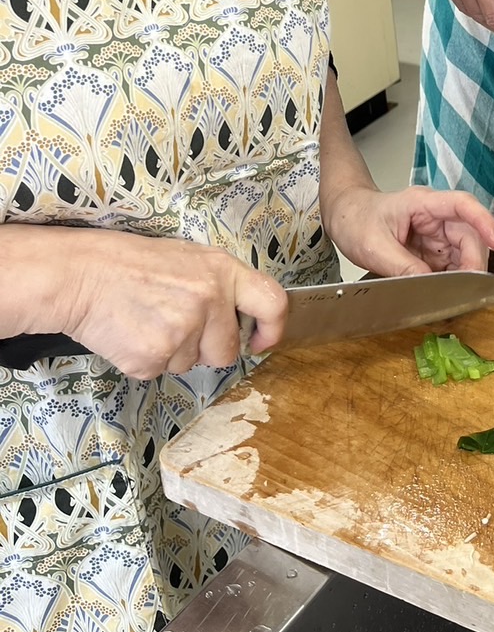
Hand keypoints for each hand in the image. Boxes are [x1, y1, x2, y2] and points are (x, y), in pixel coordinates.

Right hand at [59, 230, 287, 378]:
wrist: (82, 274)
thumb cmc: (134, 265)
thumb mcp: (190, 260)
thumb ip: (221, 287)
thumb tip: (243, 321)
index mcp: (223, 272)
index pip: (273, 303)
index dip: (272, 329)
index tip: (261, 342)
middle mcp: (210, 300)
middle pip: (228, 351)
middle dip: (206, 348)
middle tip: (175, 323)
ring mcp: (182, 331)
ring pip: (192, 364)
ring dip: (173, 352)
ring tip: (148, 321)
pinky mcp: (154, 356)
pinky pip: (161, 372)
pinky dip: (146, 360)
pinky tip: (132, 333)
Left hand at [324, 182, 493, 277]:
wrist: (344, 215)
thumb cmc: (356, 219)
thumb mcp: (374, 246)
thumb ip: (403, 267)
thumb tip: (429, 287)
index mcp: (423, 204)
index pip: (462, 205)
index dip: (484, 221)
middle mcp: (436, 217)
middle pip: (470, 235)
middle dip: (474, 262)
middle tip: (469, 289)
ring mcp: (436, 234)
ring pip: (465, 253)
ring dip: (465, 274)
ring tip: (456, 294)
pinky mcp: (432, 250)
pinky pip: (452, 265)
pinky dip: (453, 280)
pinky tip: (447, 292)